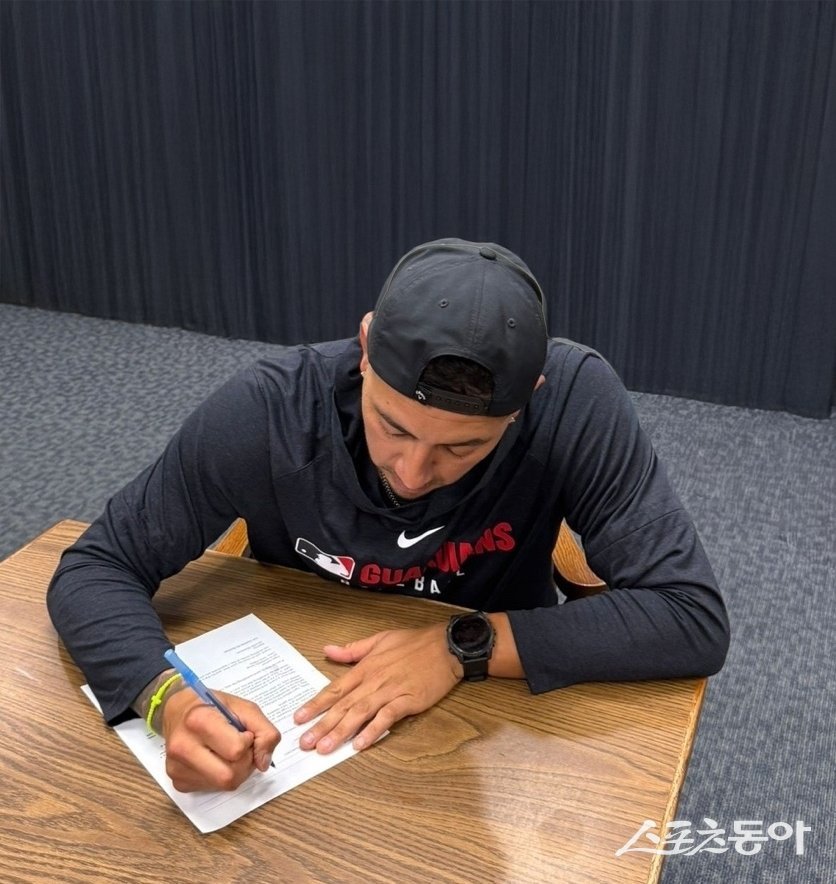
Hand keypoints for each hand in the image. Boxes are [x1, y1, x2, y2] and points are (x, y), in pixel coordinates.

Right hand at [162, 689, 280, 791]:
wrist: (178, 711)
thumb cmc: (212, 706)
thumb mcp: (244, 707)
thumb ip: (264, 730)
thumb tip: (263, 762)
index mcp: (199, 720)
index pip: (236, 750)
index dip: (248, 742)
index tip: (243, 732)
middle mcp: (183, 746)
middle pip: (230, 776)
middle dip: (244, 763)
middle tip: (241, 746)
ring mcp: (177, 767)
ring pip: (223, 785)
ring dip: (236, 771)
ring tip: (230, 753)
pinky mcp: (178, 781)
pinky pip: (212, 789)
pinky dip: (222, 777)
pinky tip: (217, 760)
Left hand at [293, 623, 461, 753]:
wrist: (446, 646)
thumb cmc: (414, 642)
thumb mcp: (380, 639)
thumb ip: (353, 649)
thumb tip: (328, 650)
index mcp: (366, 667)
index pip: (336, 689)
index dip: (316, 704)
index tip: (299, 718)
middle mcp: (374, 680)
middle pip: (343, 705)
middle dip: (322, 725)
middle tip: (304, 743)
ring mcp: (391, 691)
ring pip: (360, 713)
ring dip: (341, 731)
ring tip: (325, 748)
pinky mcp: (408, 701)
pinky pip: (387, 717)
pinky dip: (373, 731)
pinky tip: (360, 744)